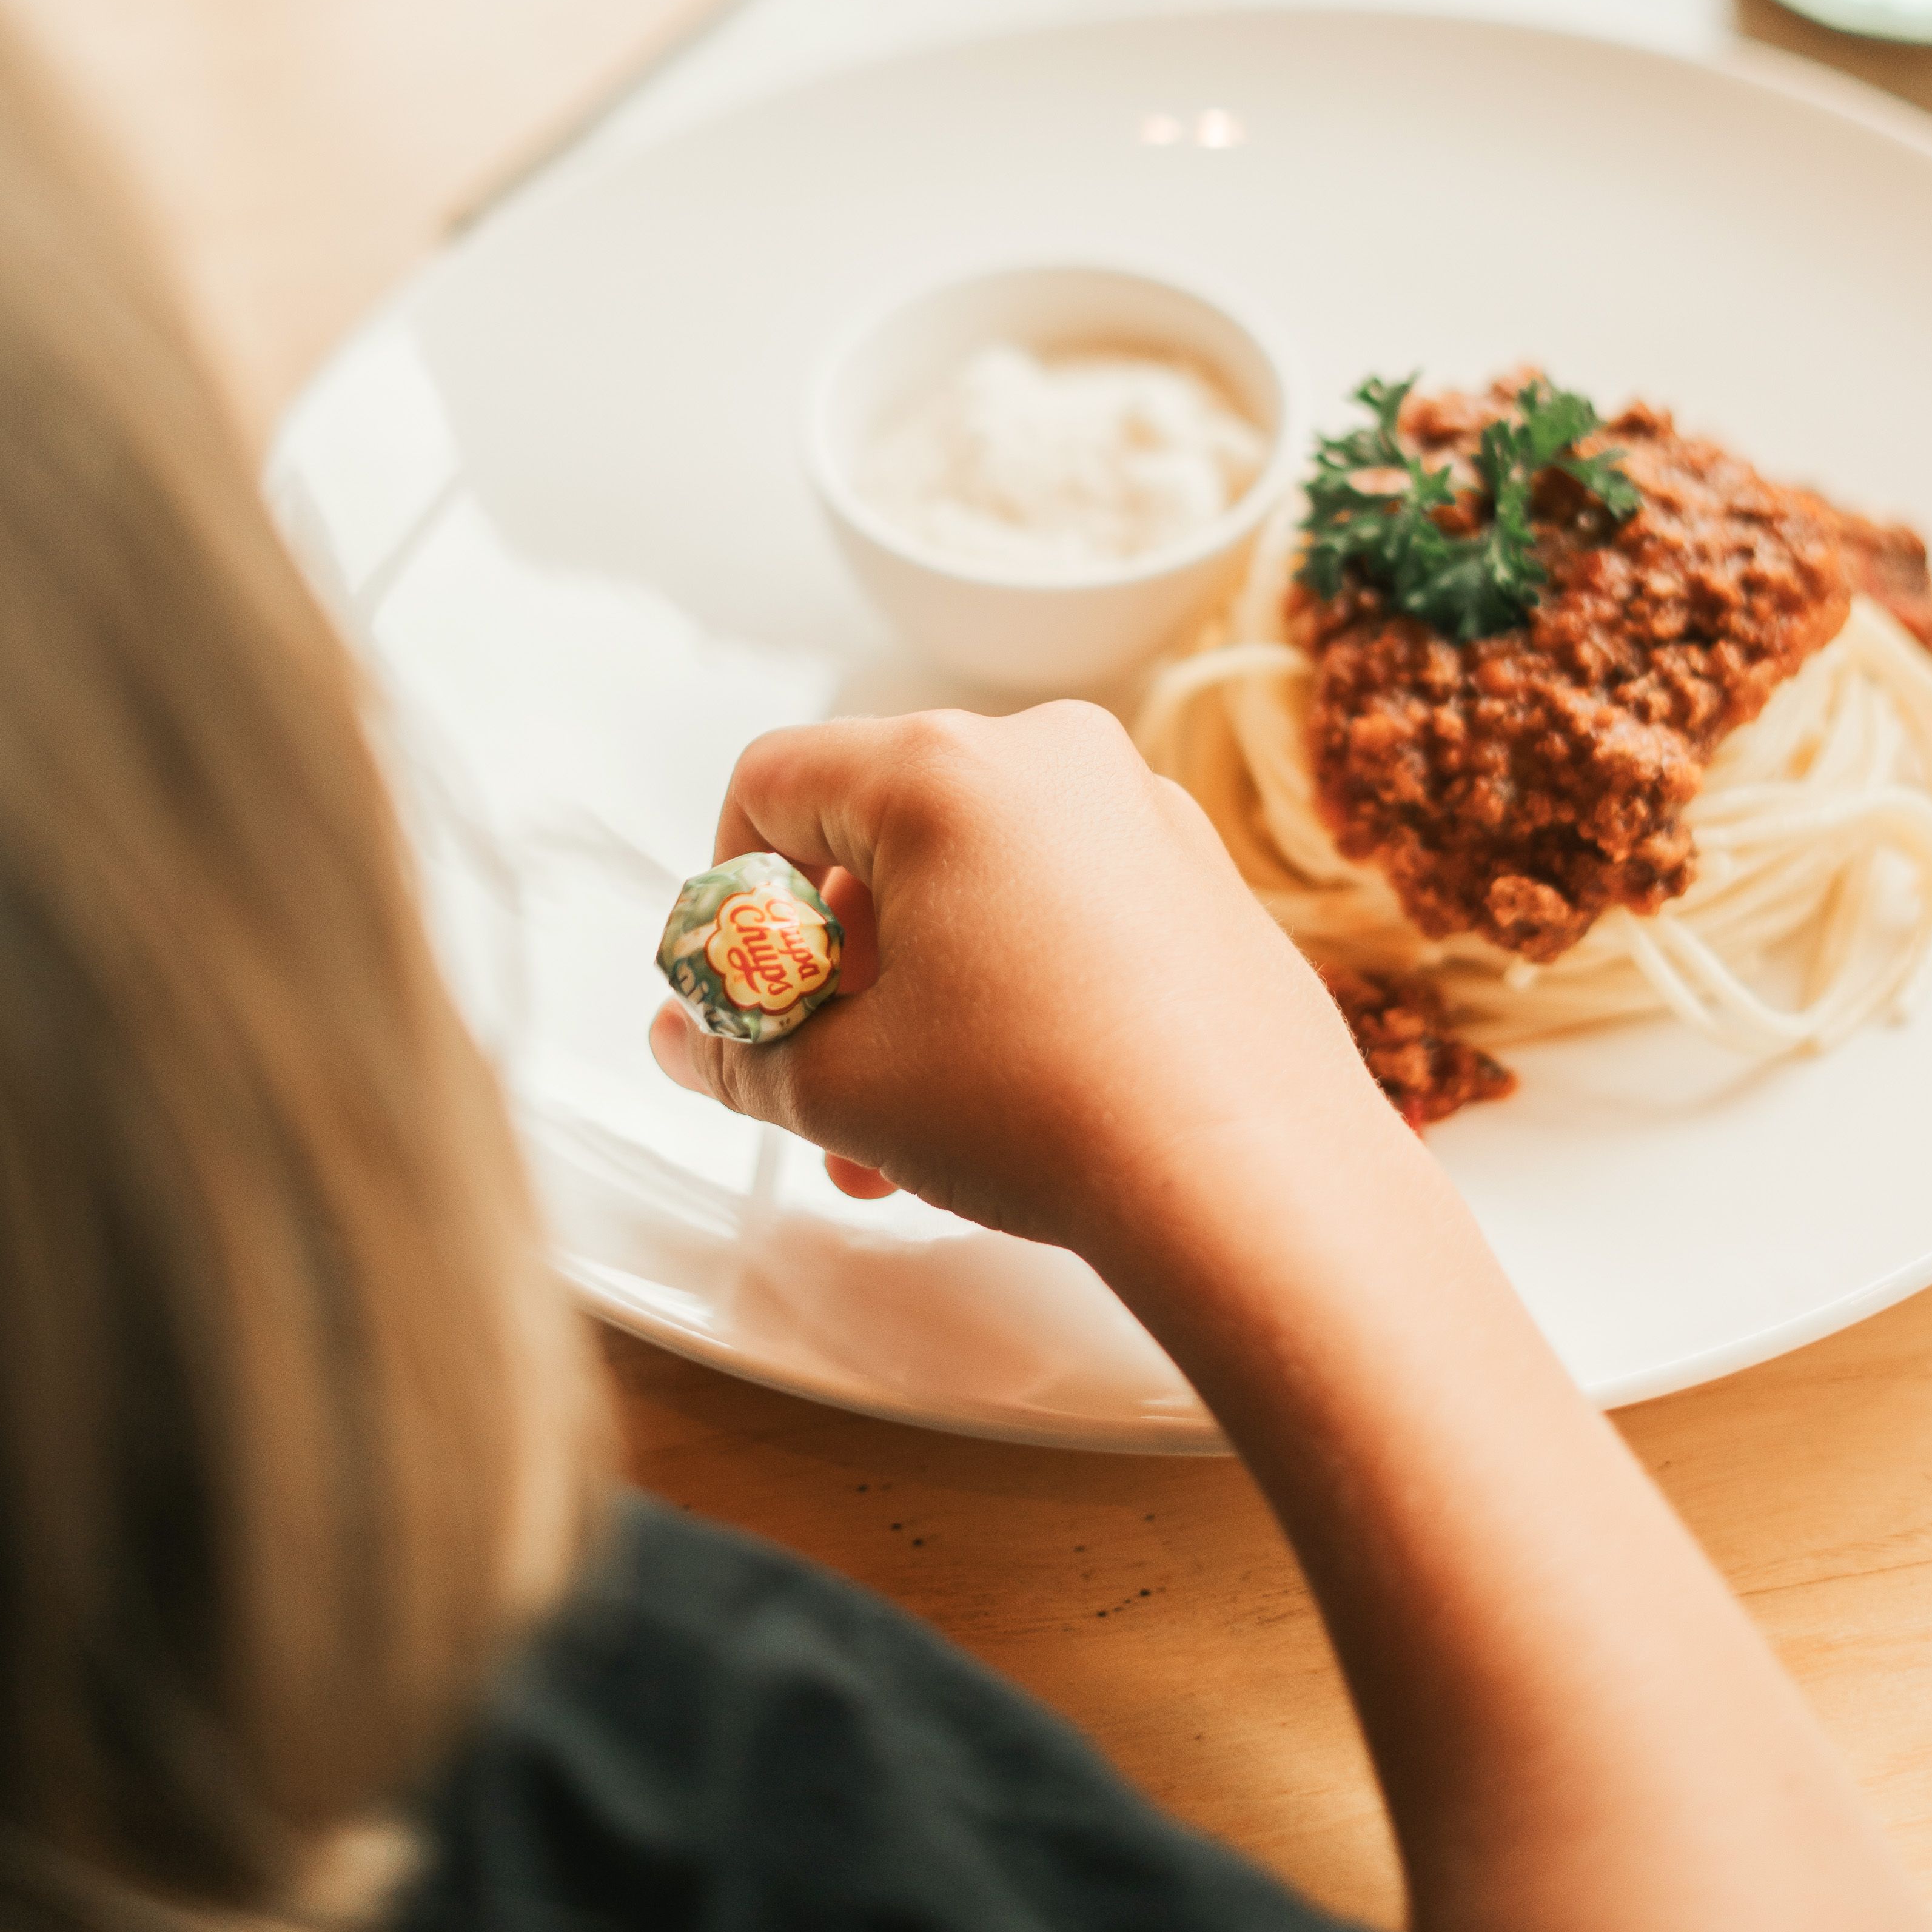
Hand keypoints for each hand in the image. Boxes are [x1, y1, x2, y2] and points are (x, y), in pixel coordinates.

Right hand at [647, 701, 1402, 1262]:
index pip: (773, 781)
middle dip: (832, 969)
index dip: (729, 893)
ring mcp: (1138, 807)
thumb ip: (740, 1050)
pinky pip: (1062, 900)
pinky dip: (1008, 979)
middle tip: (822, 1083)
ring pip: (972, 880)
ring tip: (903, 1138)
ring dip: (914, 994)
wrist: (1248, 1176)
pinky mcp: (1201, 873)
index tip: (750, 993)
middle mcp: (1047, 755)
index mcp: (941, 768)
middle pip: (875, 833)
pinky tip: (1009, 1101)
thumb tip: (683, 1037)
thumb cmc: (1041, 1107)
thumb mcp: (845, 1088)